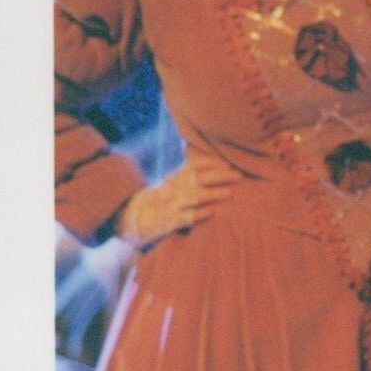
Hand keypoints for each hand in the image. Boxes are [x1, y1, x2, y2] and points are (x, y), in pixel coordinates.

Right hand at [114, 152, 235, 250]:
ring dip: (213, 193)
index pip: (193, 165)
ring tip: (229, 192)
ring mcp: (171, 205)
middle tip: (237, 175)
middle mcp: (172, 188)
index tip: (227, 163)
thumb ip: (185, 169)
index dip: (211, 163)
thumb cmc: (159, 199)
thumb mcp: (169, 181)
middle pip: (197, 178)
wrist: (134, 220)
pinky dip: (200, 213)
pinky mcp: (170, 222)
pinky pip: (187, 217)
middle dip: (219, 176)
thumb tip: (194, 148)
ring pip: (194, 196)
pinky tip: (213, 211)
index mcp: (173, 177)